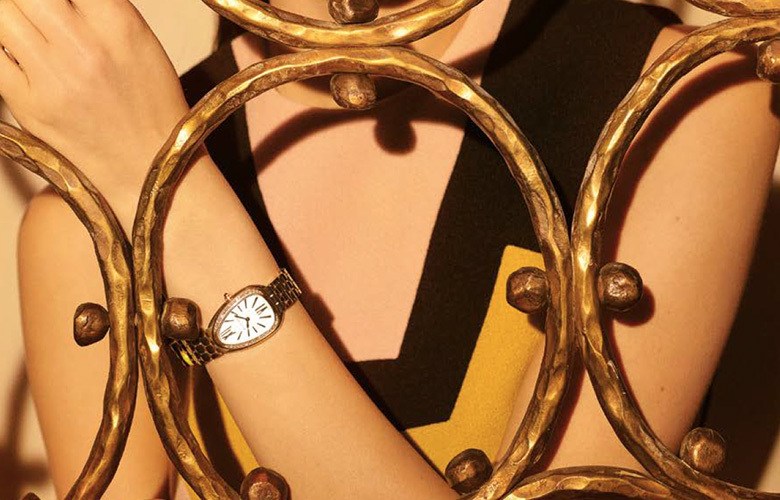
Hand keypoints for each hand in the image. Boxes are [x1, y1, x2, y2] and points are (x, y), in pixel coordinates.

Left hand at [0, 0, 189, 198]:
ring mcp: (52, 76)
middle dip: (29, 3)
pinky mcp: (27, 104)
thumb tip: (65, 0)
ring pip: (1, 15)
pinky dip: (2, 50)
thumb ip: (99, 7)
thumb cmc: (150, 106)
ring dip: (10, 17)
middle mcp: (83, 46)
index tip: (58, 5)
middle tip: (36, 14)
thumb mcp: (141, 42)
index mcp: (119, 24)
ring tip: (28, 30)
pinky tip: (17, 54)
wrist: (147, 166)